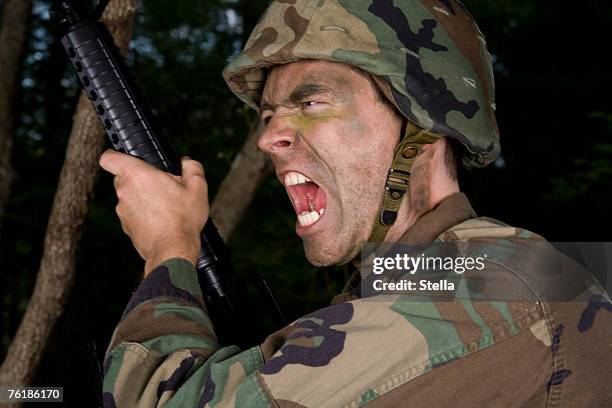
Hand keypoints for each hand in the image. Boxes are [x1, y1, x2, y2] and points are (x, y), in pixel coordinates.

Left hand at [99, 150, 207, 274]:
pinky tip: (161, 220)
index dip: (116, 155)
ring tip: (165, 206)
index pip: (109, 157)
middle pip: (124, 177)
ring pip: (129, 196)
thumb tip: (187, 162)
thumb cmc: (183, 218)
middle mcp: (124, 191)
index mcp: (138, 175)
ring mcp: (122, 211)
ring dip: (143, 197)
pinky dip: (143, 214)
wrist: (173, 250)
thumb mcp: (197, 187)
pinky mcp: (125, 226)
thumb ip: (192, 166)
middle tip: (162, 185)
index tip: (128, 158)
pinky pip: (132, 213)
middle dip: (141, 178)